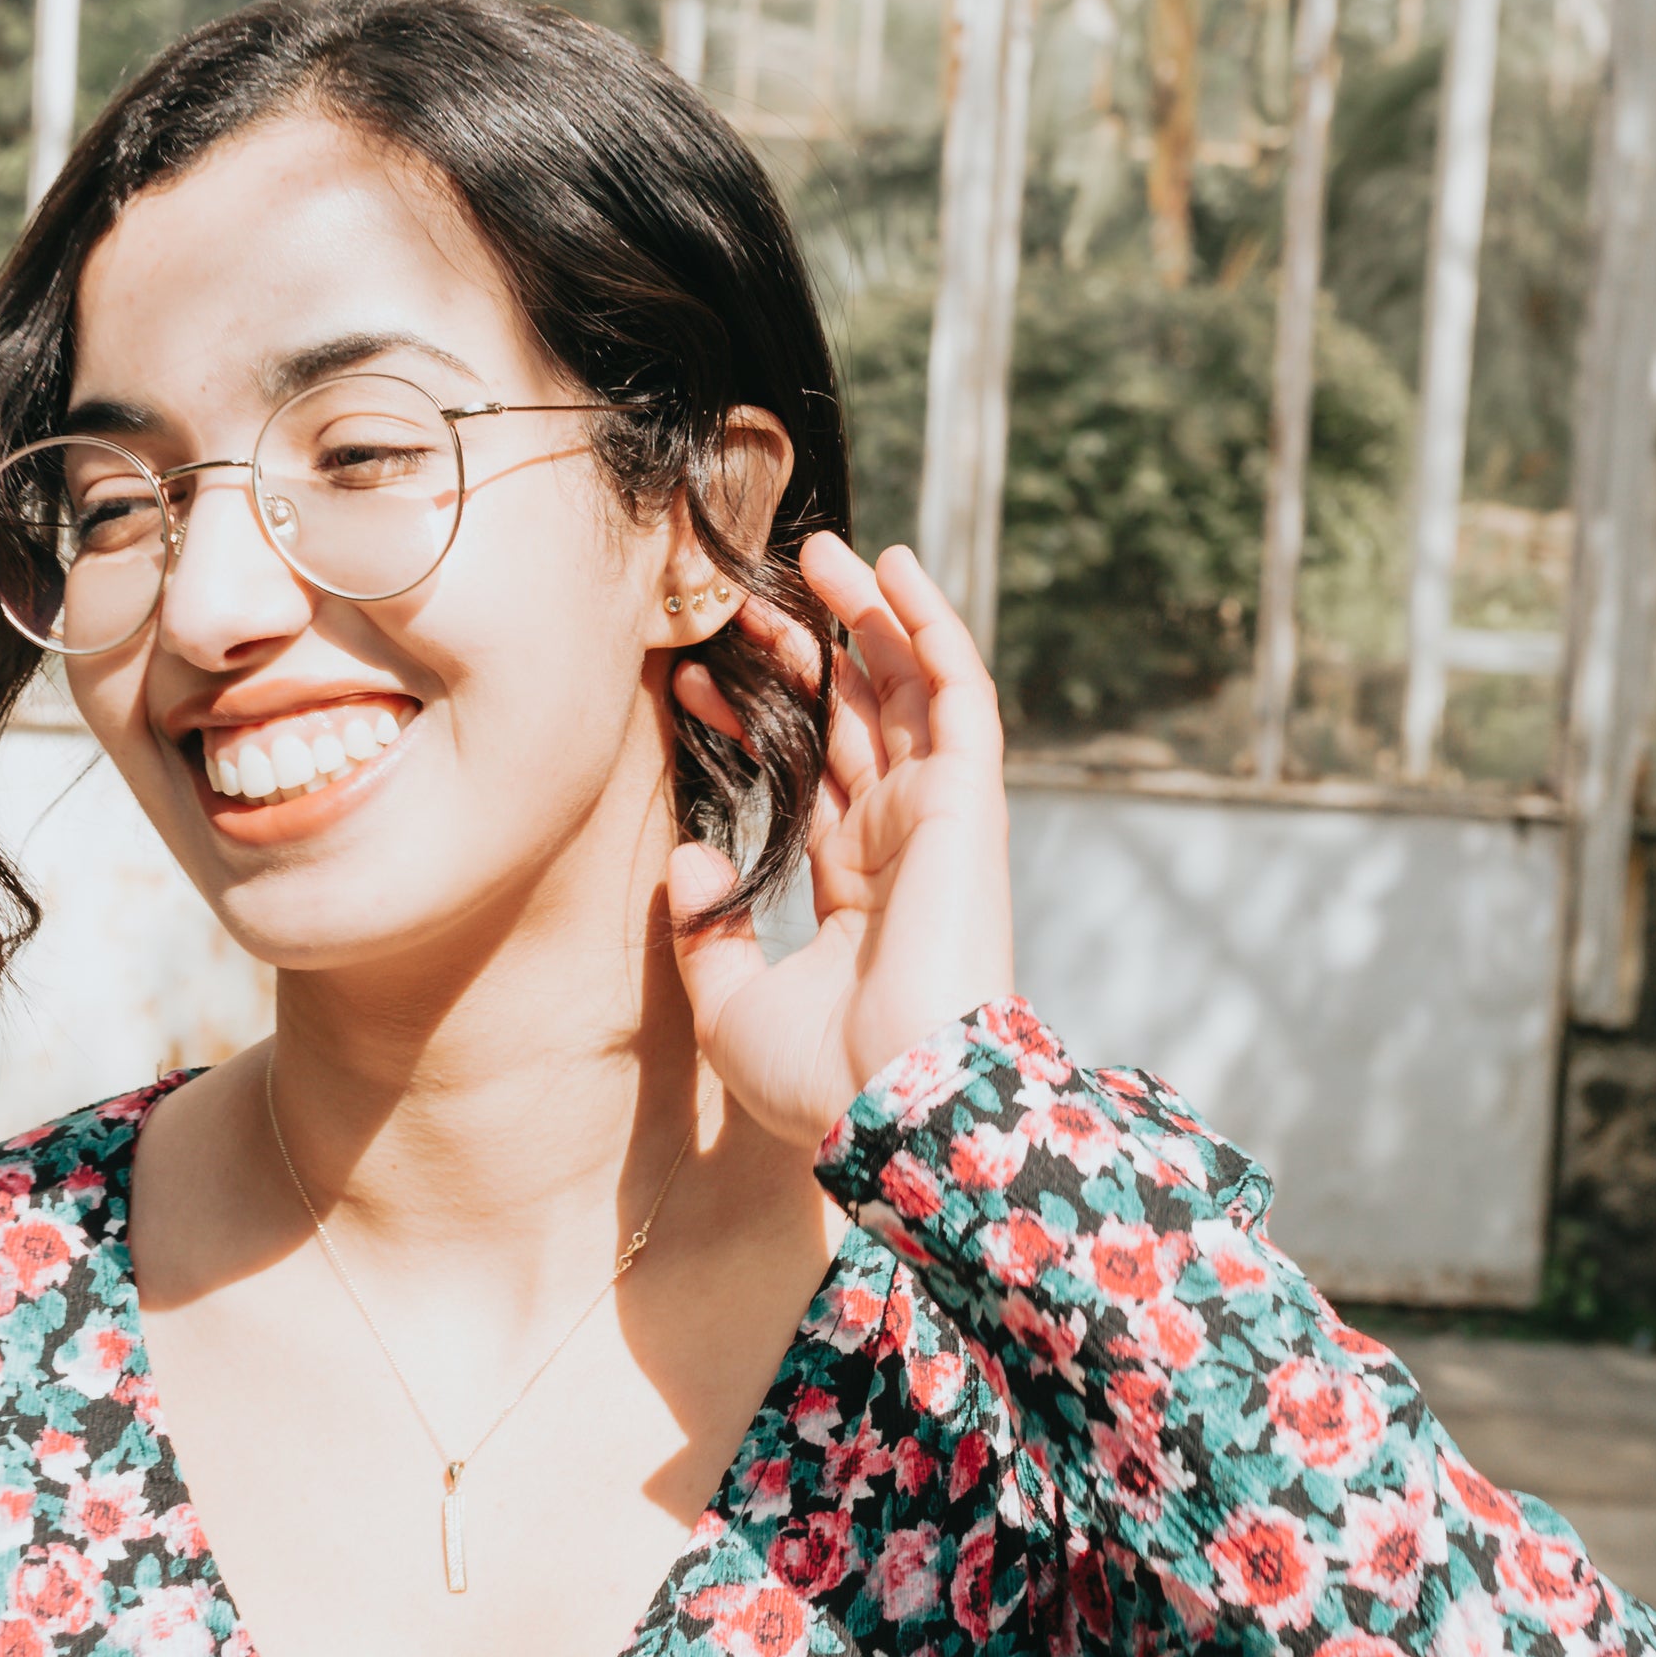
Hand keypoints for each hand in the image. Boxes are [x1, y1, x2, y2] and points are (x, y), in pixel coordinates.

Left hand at [667, 530, 1017, 1147]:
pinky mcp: (968, 798)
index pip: (808, 779)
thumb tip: (687, 853)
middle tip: (745, 597)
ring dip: (869, 617)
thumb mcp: (732, 1009)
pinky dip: (929, 626)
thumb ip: (708, 931)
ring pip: (906, 690)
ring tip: (818, 552)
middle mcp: (901, 842)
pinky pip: (955, 692)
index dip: (755, 723)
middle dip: (805, 654)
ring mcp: (939, 816)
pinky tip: (893, 568)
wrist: (899, 1105)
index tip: (690, 682)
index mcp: (856, 891)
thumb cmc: (823, 1082)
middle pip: (856, 721)